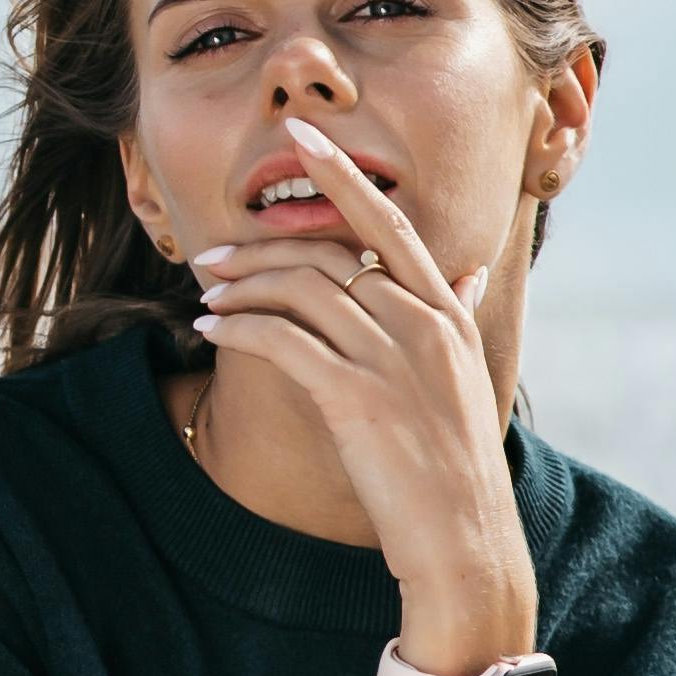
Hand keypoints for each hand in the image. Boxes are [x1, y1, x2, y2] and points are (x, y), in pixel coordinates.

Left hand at [194, 115, 539, 672]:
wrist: (464, 540)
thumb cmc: (456, 464)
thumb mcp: (468, 378)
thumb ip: (461, 317)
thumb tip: (470, 275)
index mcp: (445, 314)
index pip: (389, 222)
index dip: (342, 173)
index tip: (302, 136)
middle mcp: (421, 324)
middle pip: (330, 252)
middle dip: (262, 243)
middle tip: (213, 252)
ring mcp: (390, 359)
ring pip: (300, 290)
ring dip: (241, 284)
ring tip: (205, 291)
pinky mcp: (356, 397)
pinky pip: (282, 340)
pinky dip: (239, 326)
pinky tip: (211, 328)